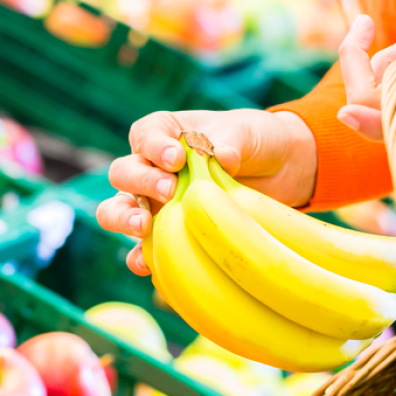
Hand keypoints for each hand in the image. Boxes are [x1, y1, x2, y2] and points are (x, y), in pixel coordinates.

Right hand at [97, 109, 316, 275]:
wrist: (278, 171)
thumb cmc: (255, 142)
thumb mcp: (247, 132)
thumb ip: (231, 140)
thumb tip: (223, 157)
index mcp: (166, 133)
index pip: (145, 136)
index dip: (154, 147)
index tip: (176, 158)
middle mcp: (152, 167)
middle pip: (124, 173)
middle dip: (141, 182)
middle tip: (169, 190)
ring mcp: (156, 203)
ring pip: (118, 209)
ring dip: (123, 217)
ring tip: (143, 225)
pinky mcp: (167, 234)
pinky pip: (142, 248)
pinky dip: (140, 256)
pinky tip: (148, 263)